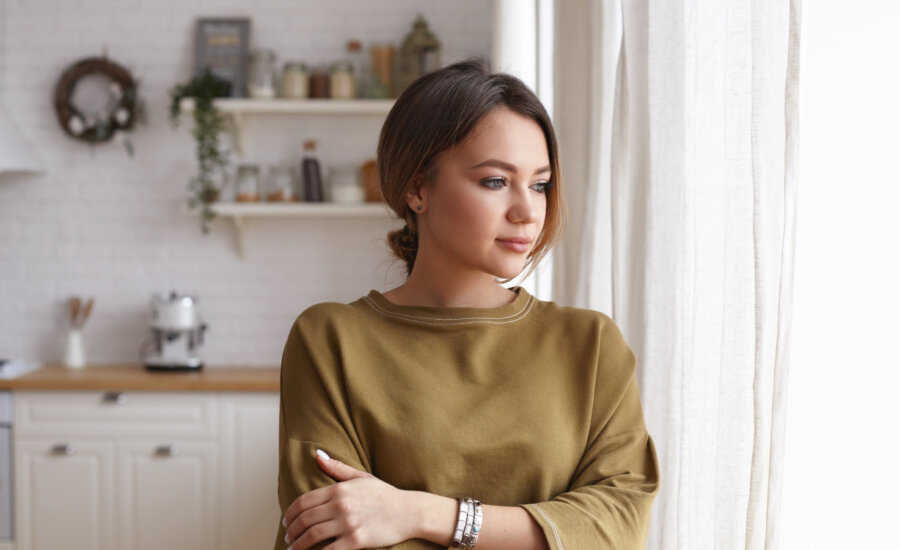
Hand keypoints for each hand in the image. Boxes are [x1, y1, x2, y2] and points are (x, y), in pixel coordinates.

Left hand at [283, 449, 415, 549]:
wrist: (409, 511)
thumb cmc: (384, 495)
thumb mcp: (361, 477)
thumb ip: (337, 468)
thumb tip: (317, 454)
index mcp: (340, 489)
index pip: (305, 501)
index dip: (291, 513)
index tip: (286, 521)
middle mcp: (341, 505)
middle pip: (305, 519)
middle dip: (292, 531)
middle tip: (288, 538)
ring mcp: (348, 523)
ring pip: (313, 535)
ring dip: (298, 544)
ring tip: (293, 549)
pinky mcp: (356, 540)